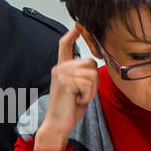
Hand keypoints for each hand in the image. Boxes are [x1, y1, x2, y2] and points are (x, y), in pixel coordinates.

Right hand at [34, 26, 98, 150]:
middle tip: (83, 94)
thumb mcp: (76, 88)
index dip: (73, 34)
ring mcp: (62, 74)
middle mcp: (60, 68)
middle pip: (90, 62)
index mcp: (61, 68)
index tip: (78, 25)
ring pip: (92, 73)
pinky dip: (88, 95)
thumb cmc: (68, 108)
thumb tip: (93, 65)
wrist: (57, 124)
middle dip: (94, 80)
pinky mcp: (67, 82)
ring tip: (80, 97)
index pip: (65, 45)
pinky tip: (78, 101)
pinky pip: (89, 83)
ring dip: (92, 89)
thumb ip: (81, 75)